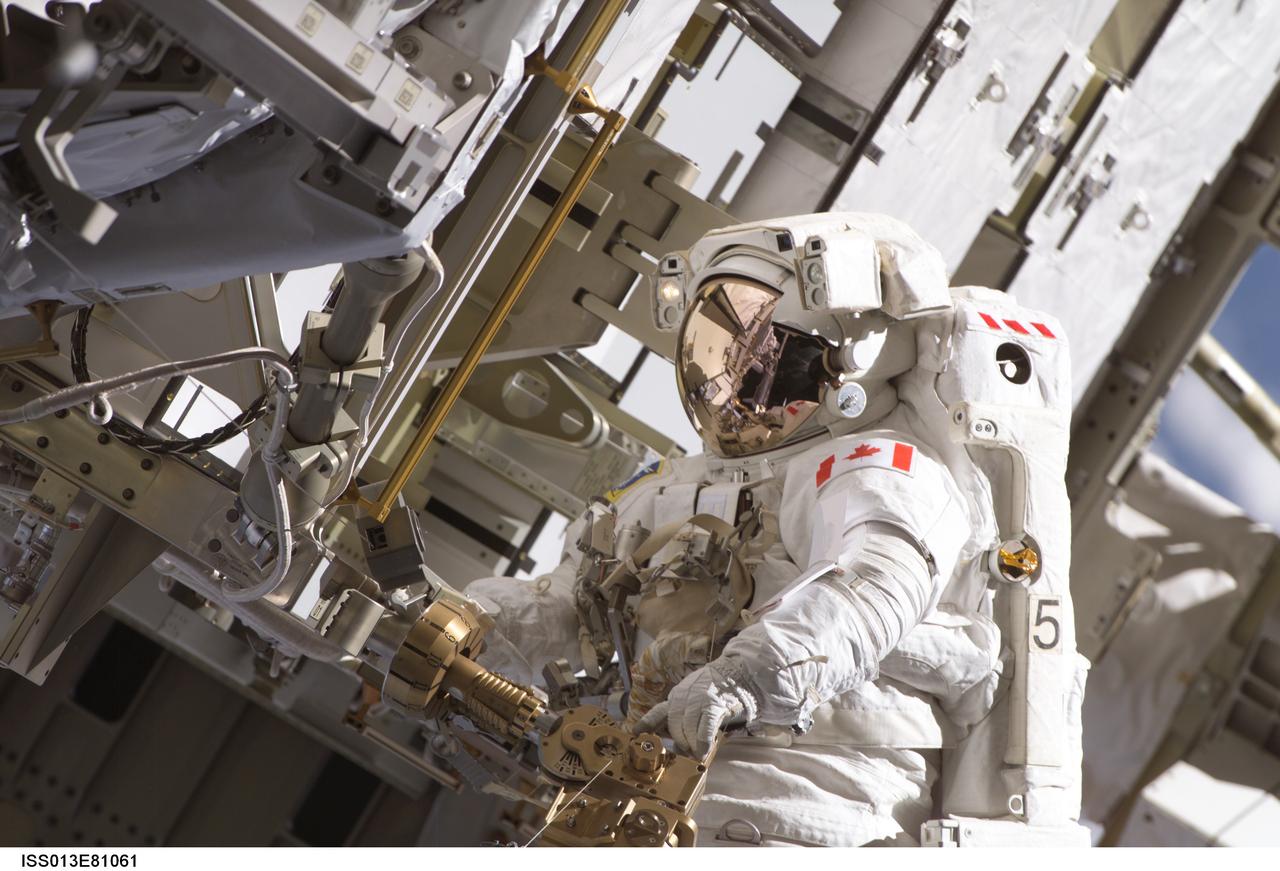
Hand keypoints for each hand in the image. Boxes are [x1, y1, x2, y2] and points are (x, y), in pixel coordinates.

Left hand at [633, 657, 759, 757]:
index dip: (646, 725)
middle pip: (673, 726)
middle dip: (679, 743)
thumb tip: (680, 746)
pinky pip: (705, 727)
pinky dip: (703, 742)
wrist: (739, 672)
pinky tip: (703, 752)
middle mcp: (684, 696)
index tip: (636, 735)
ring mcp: (699, 699)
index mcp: (677, 696)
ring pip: (687, 729)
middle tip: (687, 753)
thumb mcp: (693, 698)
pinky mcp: (714, 705)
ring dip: (691, 745)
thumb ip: (684, 717)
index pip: (657, 712)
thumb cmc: (717, 690)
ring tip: (697, 755)